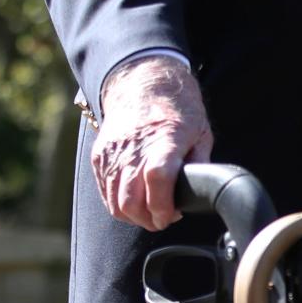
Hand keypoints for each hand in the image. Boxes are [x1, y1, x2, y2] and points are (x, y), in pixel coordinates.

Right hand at [90, 56, 212, 229]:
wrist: (142, 82)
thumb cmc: (177, 108)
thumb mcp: (201, 132)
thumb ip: (200, 165)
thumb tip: (198, 194)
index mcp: (165, 140)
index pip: (157, 179)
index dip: (163, 206)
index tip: (171, 215)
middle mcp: (134, 148)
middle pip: (131, 201)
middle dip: (149, 220)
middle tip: (163, 218)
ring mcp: (113, 153)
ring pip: (116, 204)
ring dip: (134, 217)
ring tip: (150, 212)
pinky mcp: (100, 156)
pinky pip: (105, 193)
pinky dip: (119, 205)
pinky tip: (136, 200)